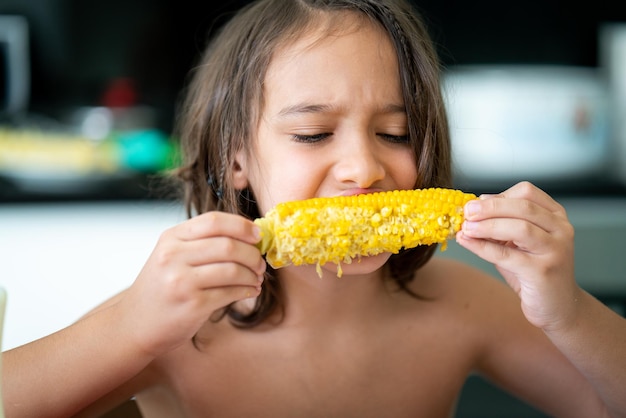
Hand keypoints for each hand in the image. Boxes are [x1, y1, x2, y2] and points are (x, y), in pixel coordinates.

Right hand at [115, 211, 265, 356]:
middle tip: (260, 263)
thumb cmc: (161, 288)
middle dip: (252, 254)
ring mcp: (181, 281)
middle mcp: (173, 256)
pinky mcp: (192, 304)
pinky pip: (230, 292)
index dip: (242, 226)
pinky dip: (246, 291)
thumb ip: (203, 242)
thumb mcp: (172, 255)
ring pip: (233, 270)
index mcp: (171, 237)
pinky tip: (250, 291)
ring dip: (252, 275)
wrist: (134, 324)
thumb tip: (250, 235)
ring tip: (256, 279)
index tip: (258, 235)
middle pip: (228, 246)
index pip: (214, 221)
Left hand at [456, 181, 580, 330]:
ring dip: (487, 225)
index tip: (476, 203)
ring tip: (466, 227)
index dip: (498, 196)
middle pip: (523, 206)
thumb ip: (501, 225)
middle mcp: (561, 230)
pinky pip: (507, 255)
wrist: (557, 307)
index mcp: (555, 217)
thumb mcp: (517, 243)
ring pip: (519, 228)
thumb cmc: (533, 272)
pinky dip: (482, 247)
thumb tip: (472, 209)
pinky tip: (466, 242)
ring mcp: (555, 250)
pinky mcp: (543, 272)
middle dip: (490, 207)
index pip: (527, 193)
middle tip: (466, 212)